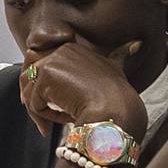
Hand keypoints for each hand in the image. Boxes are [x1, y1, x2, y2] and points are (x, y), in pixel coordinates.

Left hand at [20, 40, 148, 141]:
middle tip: (45, 122)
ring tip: (58, 123)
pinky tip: (64, 120)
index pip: (42, 66)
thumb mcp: (117, 69)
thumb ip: (121, 54)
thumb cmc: (118, 95)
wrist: (116, 110)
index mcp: (72, 48)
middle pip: (30, 77)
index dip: (43, 88)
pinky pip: (33, 103)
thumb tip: (137, 44)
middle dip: (34, 100)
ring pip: (30, 92)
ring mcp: (52, 61)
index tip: (53, 105)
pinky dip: (45, 118)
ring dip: (41, 112)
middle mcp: (60, 50)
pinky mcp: (45, 76)